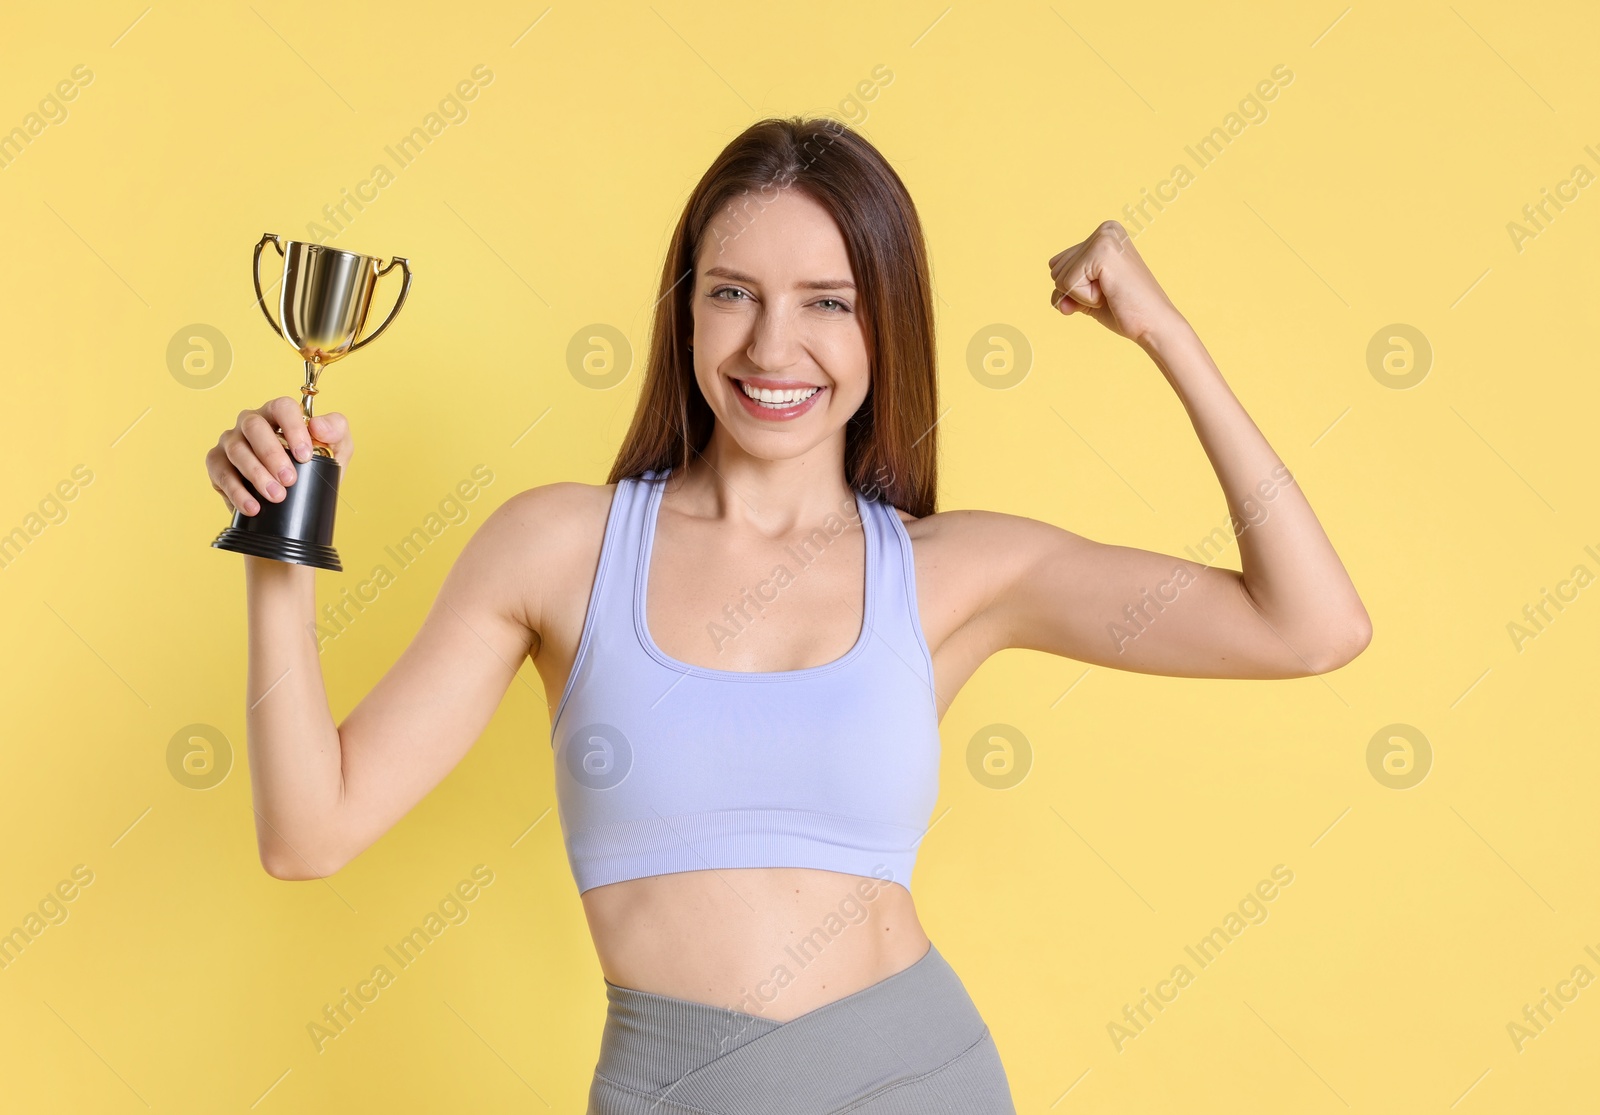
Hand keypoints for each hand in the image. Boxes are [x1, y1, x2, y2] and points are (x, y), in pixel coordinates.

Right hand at [205, 396, 352, 516]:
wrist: (298, 494)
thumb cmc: (314, 463)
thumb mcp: (336, 447)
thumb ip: (335, 431)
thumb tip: (318, 427)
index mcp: (278, 413)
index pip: (282, 407)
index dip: (292, 428)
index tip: (304, 455)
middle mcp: (251, 422)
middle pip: (254, 427)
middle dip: (272, 455)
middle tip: (289, 479)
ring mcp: (231, 441)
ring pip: (236, 450)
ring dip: (256, 475)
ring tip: (276, 496)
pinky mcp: (217, 463)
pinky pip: (221, 473)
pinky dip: (237, 492)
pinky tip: (252, 506)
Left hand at [1048, 220, 1184, 346]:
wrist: (1154, 325)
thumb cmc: (1124, 311)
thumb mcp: (1086, 297)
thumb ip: (1065, 292)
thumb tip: (1056, 301)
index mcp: (1104, 234)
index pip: (1058, 264)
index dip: (1075, 287)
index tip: (1106, 289)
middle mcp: (1105, 229)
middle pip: (1055, 269)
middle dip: (1076, 291)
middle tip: (1110, 293)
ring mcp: (1104, 238)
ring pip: (1059, 276)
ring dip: (1082, 295)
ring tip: (1112, 293)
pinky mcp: (1102, 252)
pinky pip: (1068, 283)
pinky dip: (1085, 298)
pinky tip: (1110, 294)